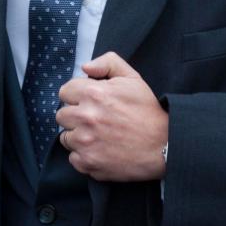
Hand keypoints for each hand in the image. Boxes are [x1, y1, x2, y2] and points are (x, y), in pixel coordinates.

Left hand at [56, 51, 167, 180]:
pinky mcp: (89, 163)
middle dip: (75, 116)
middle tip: (93, 120)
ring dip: (78, 136)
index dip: (76, 96)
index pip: (65, 92)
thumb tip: (85, 67)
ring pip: (65, 137)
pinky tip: (100, 150)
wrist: (164, 145)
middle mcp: (86, 117)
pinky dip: (84, 156)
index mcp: (93, 93)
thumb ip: (107, 63)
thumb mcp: (132, 78)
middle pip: (61, 115)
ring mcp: (86, 142)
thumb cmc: (147, 111)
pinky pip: (73, 158)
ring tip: (97, 136)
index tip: (88, 102)